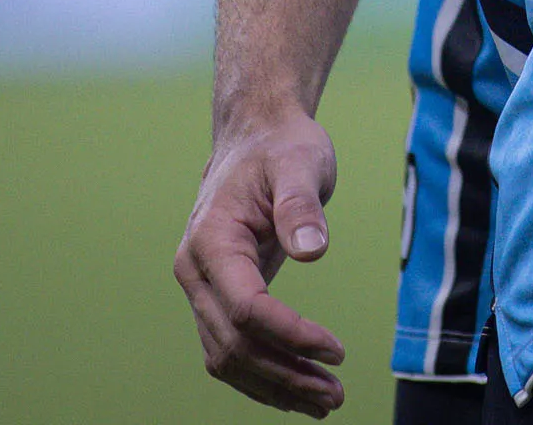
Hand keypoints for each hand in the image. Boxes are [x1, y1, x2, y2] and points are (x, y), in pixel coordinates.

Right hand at [174, 115, 346, 414]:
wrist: (258, 135)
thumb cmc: (282, 147)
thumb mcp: (300, 163)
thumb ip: (301, 205)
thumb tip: (313, 250)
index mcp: (211, 240)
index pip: (244, 307)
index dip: (289, 334)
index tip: (336, 350)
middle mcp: (196, 271)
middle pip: (233, 343)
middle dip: (285, 374)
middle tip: (336, 396)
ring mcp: (203, 287)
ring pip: (228, 357)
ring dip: (275, 385)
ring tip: (325, 402)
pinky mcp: (219, 296)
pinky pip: (232, 348)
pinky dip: (264, 374)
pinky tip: (299, 386)